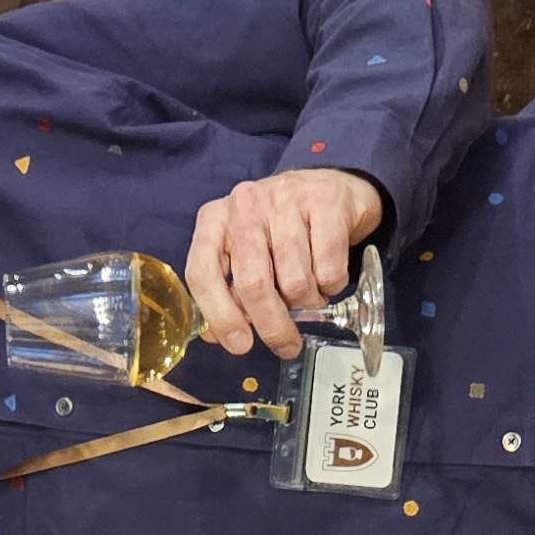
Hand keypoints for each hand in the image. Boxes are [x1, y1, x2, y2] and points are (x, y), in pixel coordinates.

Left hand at [186, 169, 384, 360]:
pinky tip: (326, 273)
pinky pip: (329, 271)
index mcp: (215, 219)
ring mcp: (286, 199)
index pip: (203, 273)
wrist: (330, 188)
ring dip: (307, 301)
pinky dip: (331, 286)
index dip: (220, 316)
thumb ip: (229, 291)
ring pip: (296, 283)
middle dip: (272, 325)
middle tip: (286, 345)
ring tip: (309, 290)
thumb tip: (217, 336)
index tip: (240, 345)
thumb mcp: (245, 254)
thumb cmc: (280, 231)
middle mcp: (246, 204)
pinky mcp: (326, 202)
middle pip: (253, 284)